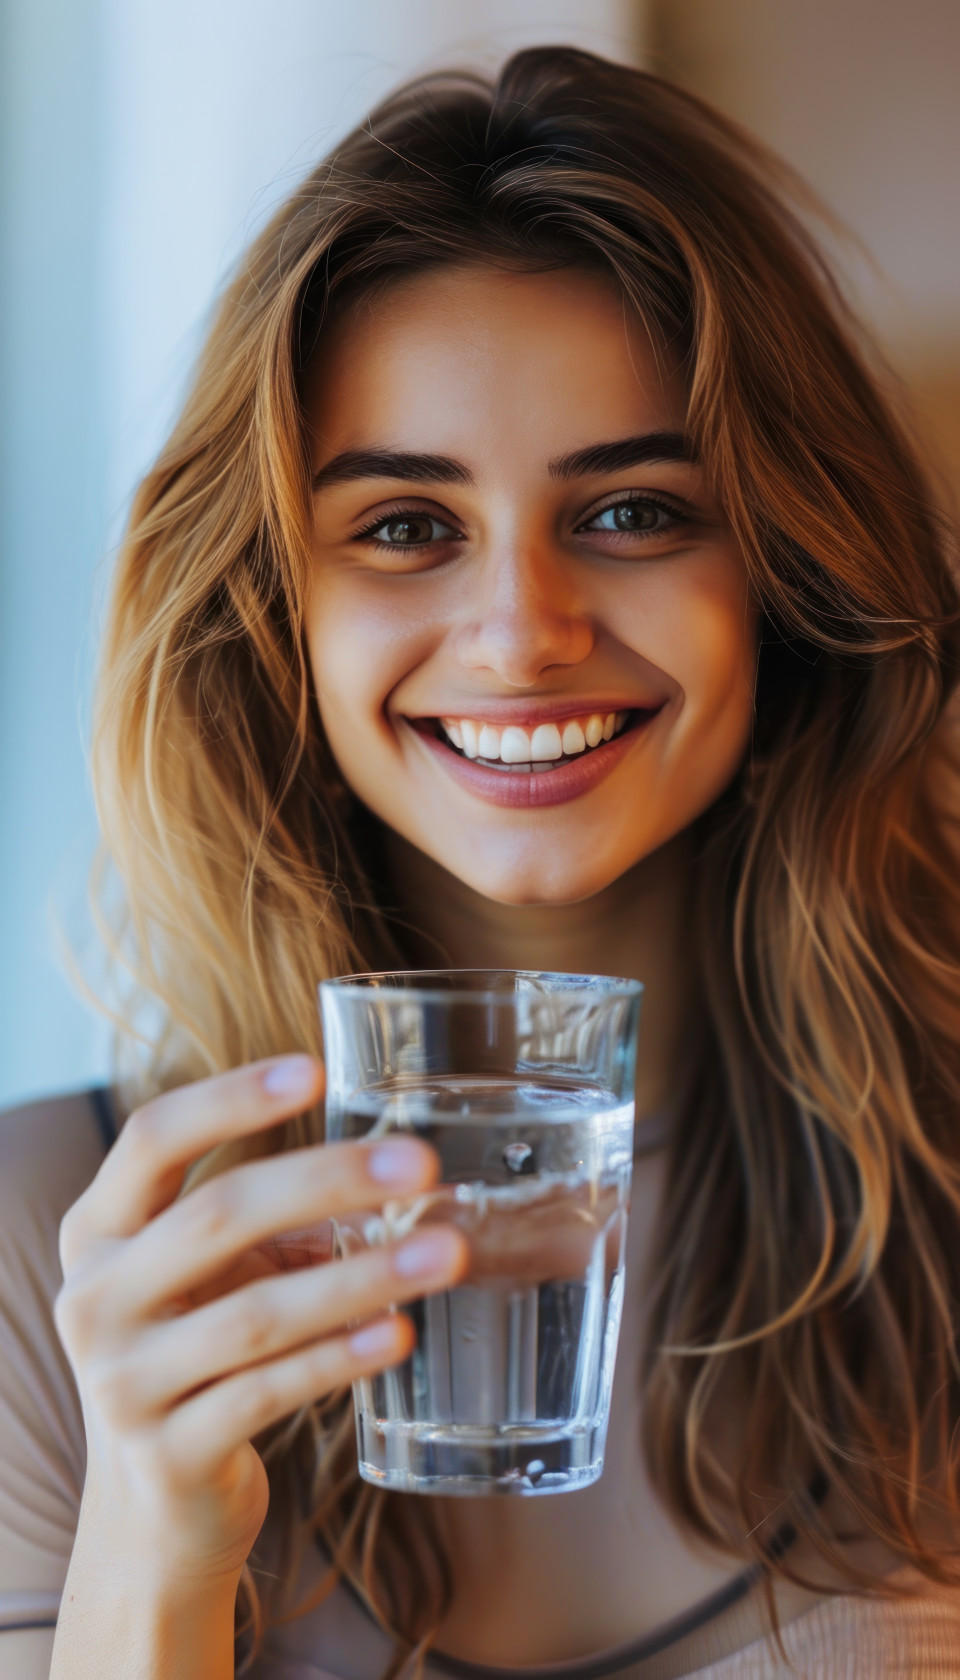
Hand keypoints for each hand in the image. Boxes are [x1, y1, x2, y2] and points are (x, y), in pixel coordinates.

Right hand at [54, 1055, 468, 1583]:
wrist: (150, 1511)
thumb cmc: (195, 1357)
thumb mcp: (211, 1277)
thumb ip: (279, 1224)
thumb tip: (402, 1176)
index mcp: (98, 1230)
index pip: (152, 1139)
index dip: (230, 1099)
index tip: (314, 1070)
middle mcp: (95, 1297)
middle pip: (216, 1214)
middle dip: (327, 1179)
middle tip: (420, 1163)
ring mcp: (123, 1381)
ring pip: (256, 1314)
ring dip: (361, 1278)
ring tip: (443, 1252)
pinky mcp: (167, 1454)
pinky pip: (266, 1393)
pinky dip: (339, 1357)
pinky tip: (397, 1334)